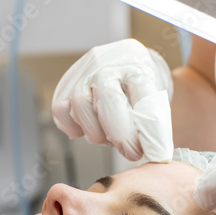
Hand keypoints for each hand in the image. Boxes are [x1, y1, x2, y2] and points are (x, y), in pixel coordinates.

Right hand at [52, 39, 173, 161]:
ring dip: (97, 133)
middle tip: (132, 152)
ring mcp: (82, 71)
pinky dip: (75, 127)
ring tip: (110, 138)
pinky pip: (61, 111)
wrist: (123, 62)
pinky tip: (90, 128)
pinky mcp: (65, 84)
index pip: (144, 96)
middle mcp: (107, 63)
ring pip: (81, 106)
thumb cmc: (140, 83)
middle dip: (120, 135)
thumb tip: (154, 151)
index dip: (148, 129)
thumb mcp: (155, 94)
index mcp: (136, 65)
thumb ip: (152, 120)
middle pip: (108, 100)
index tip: (153, 152)